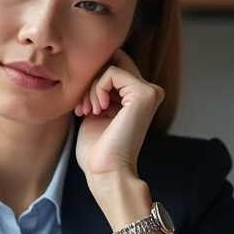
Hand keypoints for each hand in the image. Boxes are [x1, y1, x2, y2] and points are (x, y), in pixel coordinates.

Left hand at [73, 48, 164, 186]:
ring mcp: (150, 92)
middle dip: (91, 81)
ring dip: (91, 88)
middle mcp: (149, 92)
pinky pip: (112, 72)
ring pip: (111, 66)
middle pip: (114, 62)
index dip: (93, 80)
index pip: (114, 66)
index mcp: (138, 97)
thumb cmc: (97, 150)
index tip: (83, 106)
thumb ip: (99, 89)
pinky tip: (98, 110)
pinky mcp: (145, 94)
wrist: (106, 172)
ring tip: (89, 111)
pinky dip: (97, 89)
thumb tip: (91, 66)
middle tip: (84, 108)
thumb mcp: (96, 111)